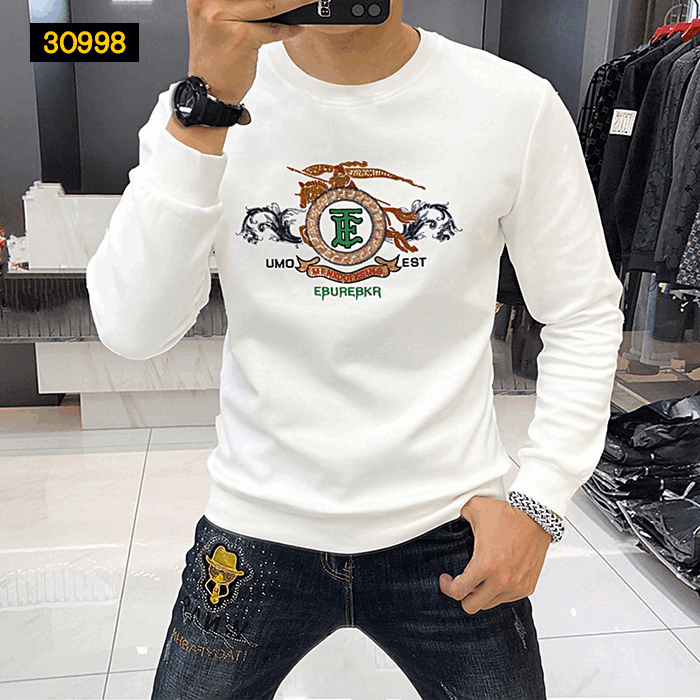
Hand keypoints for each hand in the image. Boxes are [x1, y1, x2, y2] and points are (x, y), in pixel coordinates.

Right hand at [186, 0, 310, 103]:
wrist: (209, 89)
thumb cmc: (216, 60)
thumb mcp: (217, 21)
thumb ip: (236, 5)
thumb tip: (272, 0)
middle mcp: (210, 1)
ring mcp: (223, 17)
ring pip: (269, 3)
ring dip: (293, 3)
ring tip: (305, 2)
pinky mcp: (241, 36)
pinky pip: (273, 28)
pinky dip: (288, 29)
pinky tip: (296, 28)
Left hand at [438, 495, 555, 613]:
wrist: (538, 518)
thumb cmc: (510, 515)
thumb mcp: (475, 509)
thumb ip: (459, 516)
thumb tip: (453, 519)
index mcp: (484, 565)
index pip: (458, 592)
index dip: (447, 587)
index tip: (446, 580)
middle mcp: (500, 581)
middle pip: (472, 606)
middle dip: (462, 595)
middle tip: (461, 583)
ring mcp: (515, 586)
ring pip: (489, 604)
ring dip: (481, 594)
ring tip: (478, 579)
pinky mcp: (526, 587)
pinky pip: (506, 598)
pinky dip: (498, 592)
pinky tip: (495, 577)